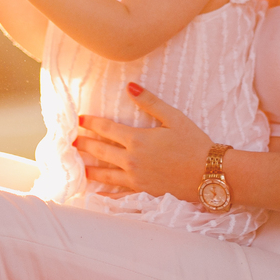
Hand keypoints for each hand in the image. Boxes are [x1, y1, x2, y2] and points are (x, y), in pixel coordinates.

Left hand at [76, 83, 210, 199]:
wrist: (208, 173)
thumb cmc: (194, 143)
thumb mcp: (173, 117)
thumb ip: (150, 102)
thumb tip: (130, 86)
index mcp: (137, 140)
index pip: (106, 129)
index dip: (91, 123)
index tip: (79, 120)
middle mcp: (132, 160)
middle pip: (101, 151)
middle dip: (84, 145)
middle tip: (70, 142)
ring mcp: (136, 178)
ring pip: (105, 174)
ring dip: (89, 168)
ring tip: (78, 165)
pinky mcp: (143, 191)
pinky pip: (119, 193)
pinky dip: (106, 192)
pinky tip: (99, 192)